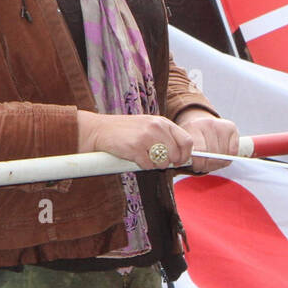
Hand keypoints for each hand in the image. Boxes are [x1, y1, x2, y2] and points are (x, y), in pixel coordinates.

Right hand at [77, 111, 195, 170]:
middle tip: (159, 162)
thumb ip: (165, 137)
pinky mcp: (135, 148)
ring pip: (163, 162)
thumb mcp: (149, 126)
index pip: (187, 140)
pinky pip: (148, 166)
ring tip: (144, 157)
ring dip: (155, 165)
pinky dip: (143, 166)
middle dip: (169, 162)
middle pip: (176, 154)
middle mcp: (157, 128)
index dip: (186, 154)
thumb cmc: (126, 130)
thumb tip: (182, 155)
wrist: (100, 130)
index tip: (180, 161)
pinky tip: (134, 157)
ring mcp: (146, 137)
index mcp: (163, 122)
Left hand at [175, 106, 237, 172]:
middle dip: (207, 165)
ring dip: (216, 164)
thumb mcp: (185, 143)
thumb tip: (189, 164)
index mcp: (193, 126)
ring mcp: (221, 125)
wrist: (201, 122)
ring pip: (223, 155)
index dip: (199, 163)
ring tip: (210, 164)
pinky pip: (232, 152)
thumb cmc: (192, 137)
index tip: (195, 167)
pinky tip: (219, 159)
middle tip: (203, 167)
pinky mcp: (232, 128)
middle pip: (212, 154)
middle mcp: (208, 123)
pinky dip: (226, 159)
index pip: (200, 150)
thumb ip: (186, 153)